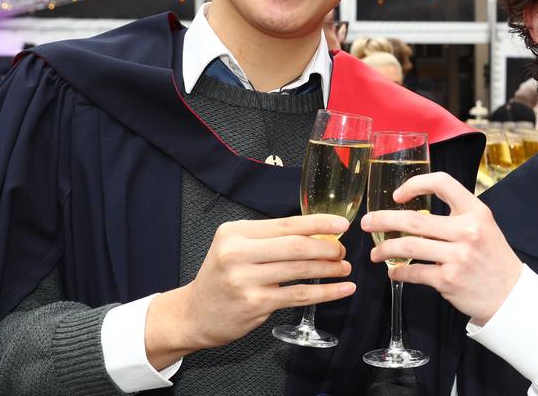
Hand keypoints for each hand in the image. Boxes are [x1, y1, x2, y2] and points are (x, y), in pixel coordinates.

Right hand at [145, 214, 355, 367]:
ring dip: (329, 268)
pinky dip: (326, 292)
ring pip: (300, 270)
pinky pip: (299, 295)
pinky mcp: (255, 304)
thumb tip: (316, 232)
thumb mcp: (234, 248)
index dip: (318, 223)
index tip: (341, 224)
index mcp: (234, 233)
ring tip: (344, 267)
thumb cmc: (221, 278)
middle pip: (295, 245)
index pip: (286, 224)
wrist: (193, 314)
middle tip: (343, 250)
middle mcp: (237, 253)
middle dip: (326, 247)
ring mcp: (245, 280)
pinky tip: (342, 289)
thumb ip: (268, 239)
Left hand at [361, 172, 521, 325]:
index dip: (415, 184)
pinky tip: (393, 272)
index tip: (398, 195)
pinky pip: (413, 272)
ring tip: (375, 252)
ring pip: (408, 246)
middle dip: (383, 220)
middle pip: (413, 220)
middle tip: (367, 223)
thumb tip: (415, 213)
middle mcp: (467, 230)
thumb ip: (457, 216)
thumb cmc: (492, 259)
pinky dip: (398, 272)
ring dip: (385, 249)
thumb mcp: (483, 226)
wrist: (510, 295)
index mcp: (476, 211)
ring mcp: (457, 256)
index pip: (442, 183)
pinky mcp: (448, 279)